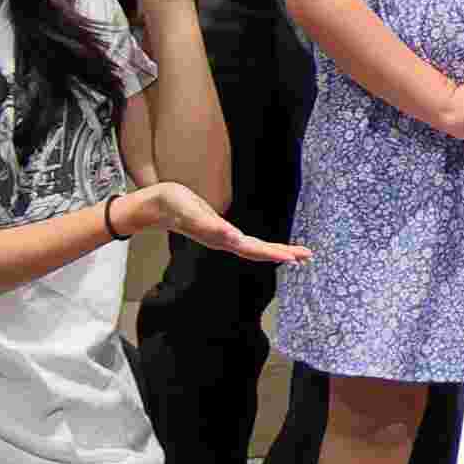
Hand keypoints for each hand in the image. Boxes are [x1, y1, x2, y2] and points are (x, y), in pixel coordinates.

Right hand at [120, 179, 303, 265]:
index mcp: (220, 238)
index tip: (293, 258)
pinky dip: (263, 245)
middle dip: (282, 254)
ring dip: (276, 251)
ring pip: (254, 248)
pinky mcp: (219, 230)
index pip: (252, 248)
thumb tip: (232, 236)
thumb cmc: (172, 205)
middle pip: (258, 251)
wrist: (155, 206)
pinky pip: (247, 241)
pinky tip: (271, 248)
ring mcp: (221, 237)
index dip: (273, 253)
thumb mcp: (191, 212)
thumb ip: (210, 225)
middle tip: (308, 256)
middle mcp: (224, 241)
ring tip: (297, 255)